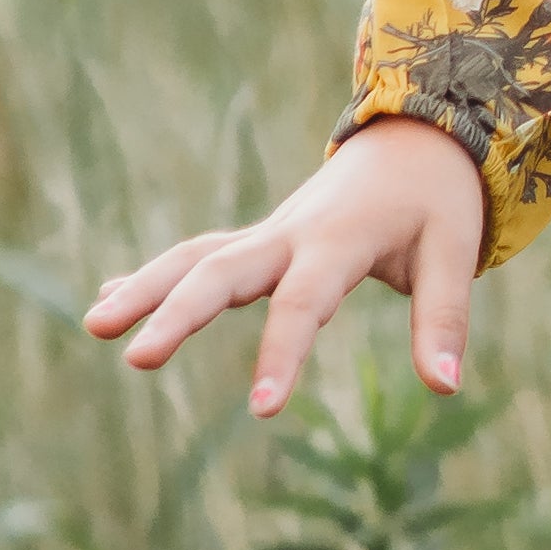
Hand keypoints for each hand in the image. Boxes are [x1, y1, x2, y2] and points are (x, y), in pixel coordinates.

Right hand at [85, 113, 488, 412]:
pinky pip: (198, 255)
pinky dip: (153, 275)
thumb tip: (444, 387)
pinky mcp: (258, 240)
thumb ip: (444, 317)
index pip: (304, 302)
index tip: (262, 411)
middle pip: (223, 271)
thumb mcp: (455, 250)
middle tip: (135, 359)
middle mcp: (291, 233)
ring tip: (95, 326)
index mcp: (339, 239)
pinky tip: (108, 299)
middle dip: (178, 314)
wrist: (415, 138)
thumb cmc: (437, 202)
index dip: (282, 353)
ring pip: (195, 258)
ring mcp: (267, 234)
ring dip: (144, 288)